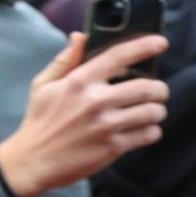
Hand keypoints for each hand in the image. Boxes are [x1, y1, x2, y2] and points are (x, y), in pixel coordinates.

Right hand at [0, 32, 170, 196]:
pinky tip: (143, 129)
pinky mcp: (114, 147)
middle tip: (158, 91)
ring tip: (151, 111)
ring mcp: (106, 125)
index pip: (118, 56)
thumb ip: (66, 60)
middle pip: (147, 88)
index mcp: (79, 81)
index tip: (161, 42)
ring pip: (153, 112)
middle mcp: (96, 101)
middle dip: (160, 89)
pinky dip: (152, 131)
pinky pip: (149, 134)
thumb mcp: (44, 85)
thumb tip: (80, 36)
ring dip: (158, 111)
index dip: (143, 46)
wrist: (34, 161)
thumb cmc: (40, 120)